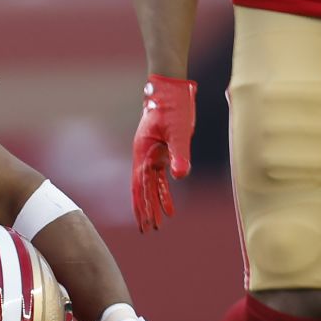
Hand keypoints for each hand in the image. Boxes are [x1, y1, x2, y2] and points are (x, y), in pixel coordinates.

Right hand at [131, 75, 195, 231]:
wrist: (169, 89)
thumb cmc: (173, 107)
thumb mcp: (179, 131)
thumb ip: (179, 154)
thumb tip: (179, 177)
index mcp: (142, 153)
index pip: (140, 185)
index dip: (142, 206)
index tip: (145, 223)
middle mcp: (143, 156)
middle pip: (141, 189)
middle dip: (144, 210)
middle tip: (148, 230)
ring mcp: (150, 155)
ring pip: (150, 186)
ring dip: (153, 204)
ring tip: (158, 223)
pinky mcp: (160, 153)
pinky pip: (159, 178)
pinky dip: (163, 192)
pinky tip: (169, 206)